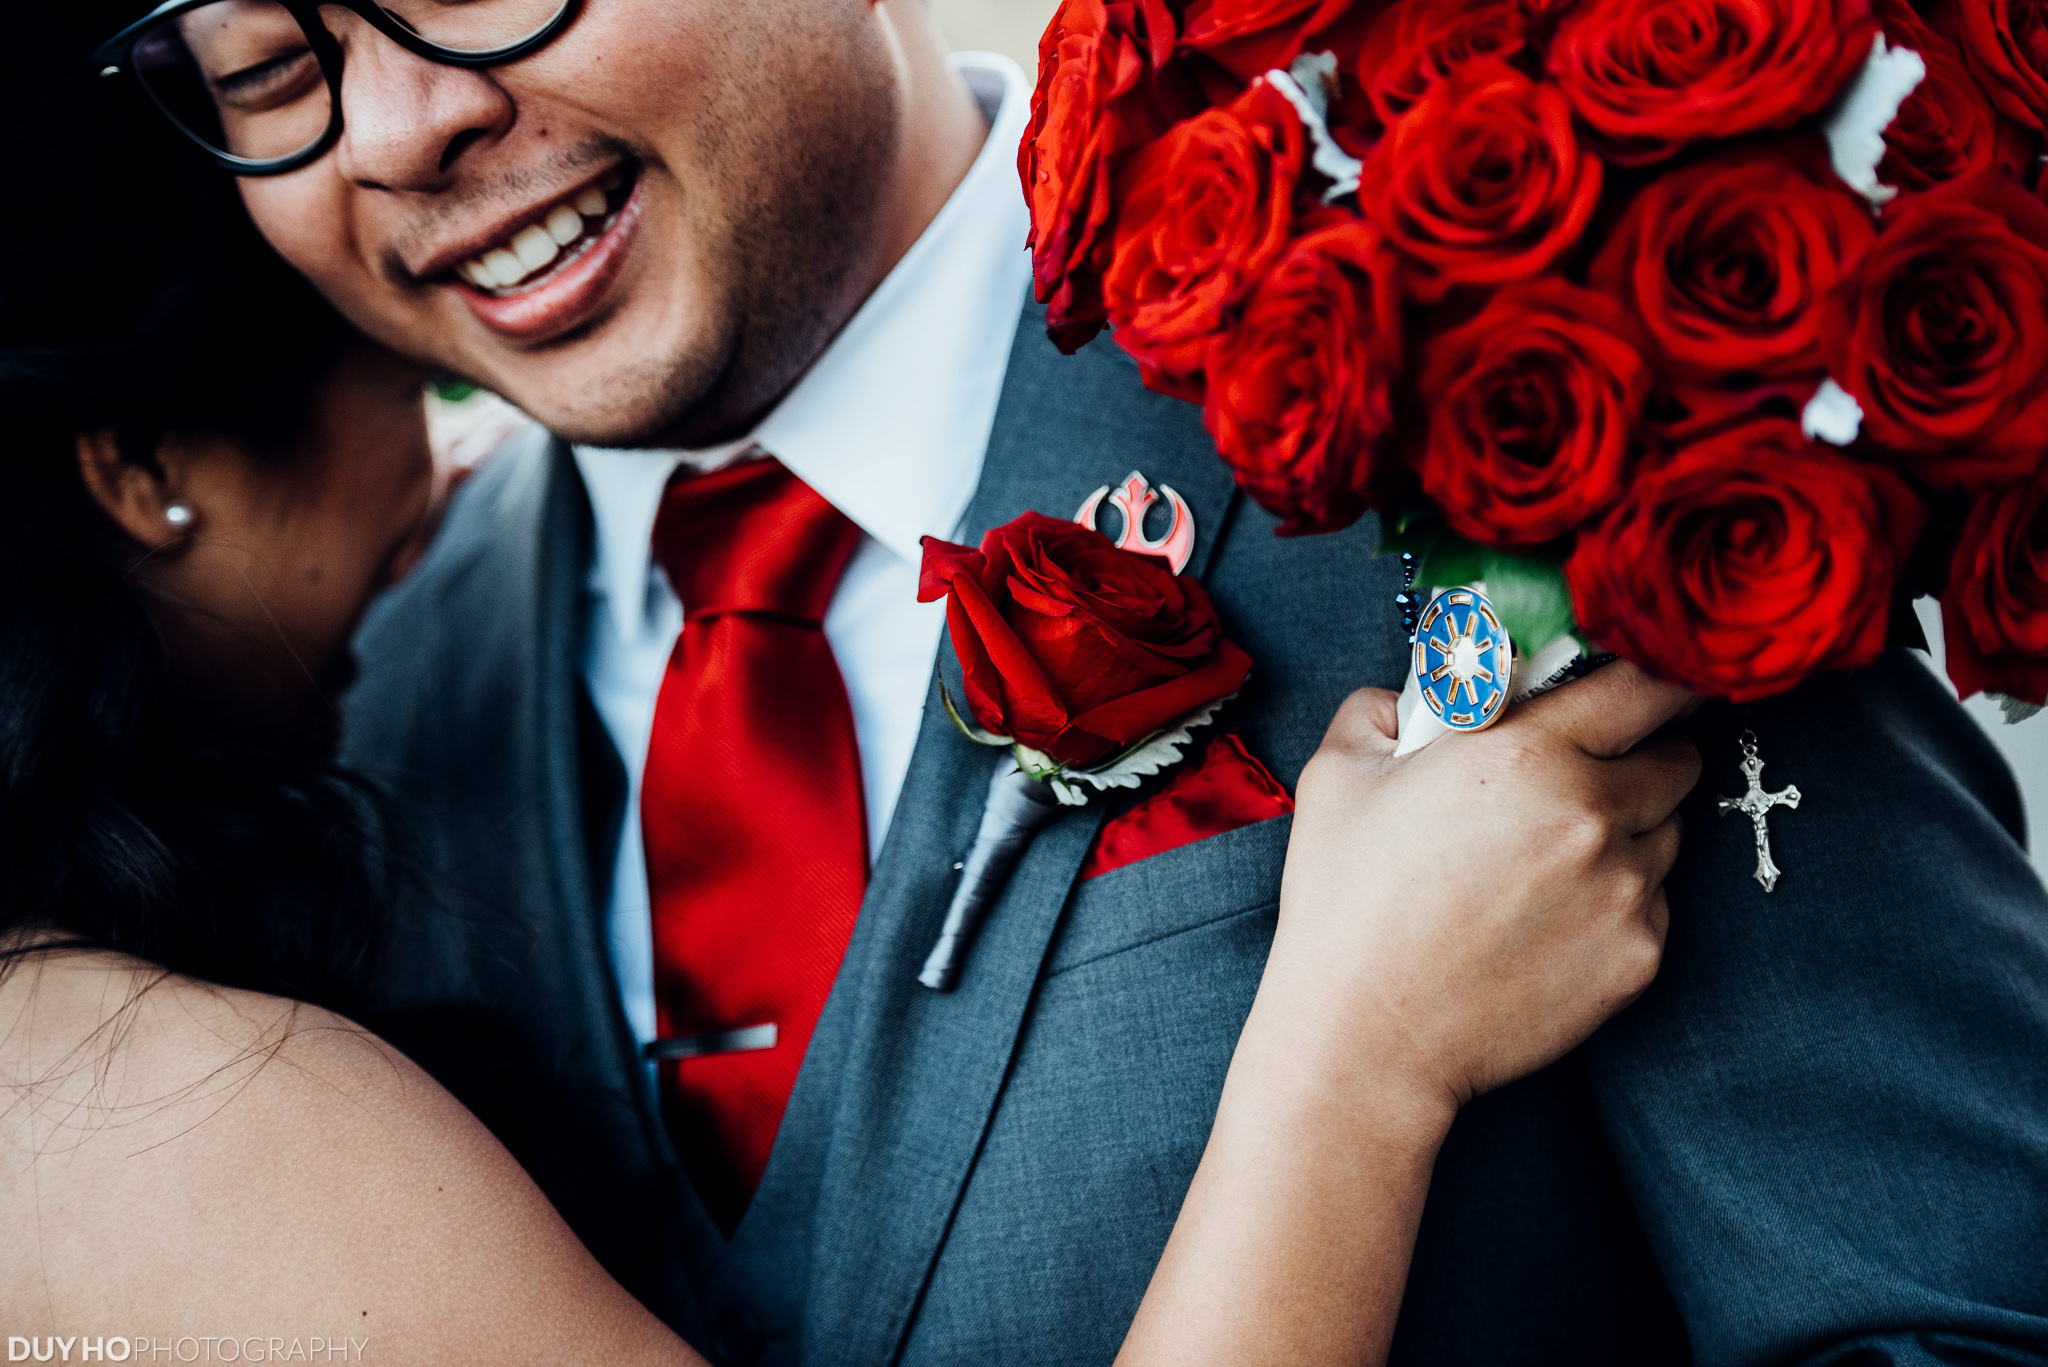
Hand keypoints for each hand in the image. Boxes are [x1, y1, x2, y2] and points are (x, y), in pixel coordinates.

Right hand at [1264, 661, 1699, 1124]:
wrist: (1367, 1037)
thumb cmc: (1346, 902)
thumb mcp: (1341, 773)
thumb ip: (1389, 705)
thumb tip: (1426, 689)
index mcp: (1529, 752)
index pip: (1648, 683)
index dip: (1656, 675)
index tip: (1647, 680)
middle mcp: (1595, 815)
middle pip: (1678, 757)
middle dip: (1641, 754)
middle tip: (1585, 773)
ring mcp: (1628, 892)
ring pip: (1670, 832)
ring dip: (1631, 829)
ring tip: (1551, 858)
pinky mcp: (1641, 957)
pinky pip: (1656, 903)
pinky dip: (1619, 899)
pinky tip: (1549, 919)